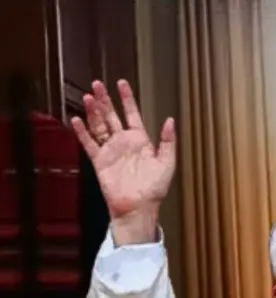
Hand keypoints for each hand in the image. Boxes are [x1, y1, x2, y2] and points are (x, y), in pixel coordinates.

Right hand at [71, 79, 175, 241]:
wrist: (139, 207)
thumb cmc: (155, 188)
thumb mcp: (167, 163)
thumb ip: (168, 141)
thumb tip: (171, 120)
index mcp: (141, 141)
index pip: (132, 114)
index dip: (127, 99)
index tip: (122, 83)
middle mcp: (124, 143)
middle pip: (112, 116)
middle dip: (105, 100)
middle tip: (97, 84)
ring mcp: (111, 151)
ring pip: (99, 126)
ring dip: (93, 112)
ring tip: (88, 97)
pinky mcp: (99, 161)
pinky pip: (89, 144)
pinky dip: (82, 132)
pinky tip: (76, 119)